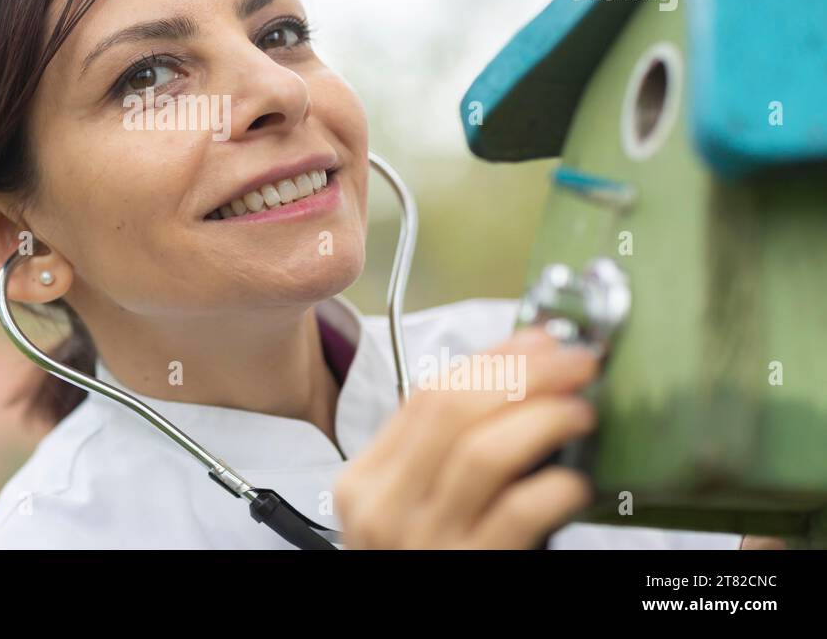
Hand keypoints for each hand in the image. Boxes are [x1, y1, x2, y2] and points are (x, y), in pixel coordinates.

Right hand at [335, 327, 598, 548]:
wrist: (410, 635)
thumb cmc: (424, 565)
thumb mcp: (411, 508)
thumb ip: (439, 456)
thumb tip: (520, 381)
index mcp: (365, 481)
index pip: (427, 395)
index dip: (494, 357)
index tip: (542, 339)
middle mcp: (384, 508)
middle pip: (453, 409)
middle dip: (526, 373)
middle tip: (578, 362)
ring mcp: (423, 543)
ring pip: (484, 452)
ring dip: (543, 418)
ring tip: (583, 414)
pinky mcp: (468, 573)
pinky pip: (516, 515)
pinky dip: (551, 489)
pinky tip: (576, 483)